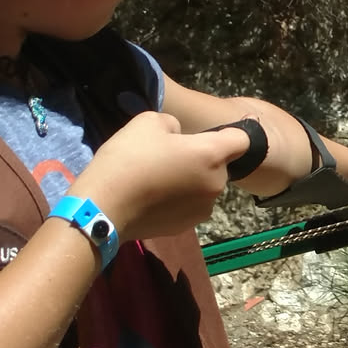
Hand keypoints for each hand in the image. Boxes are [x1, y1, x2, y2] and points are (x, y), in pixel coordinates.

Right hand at [66, 112, 253, 241]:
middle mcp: (216, 184)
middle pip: (219, 165)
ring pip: (204, 187)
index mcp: (212, 155)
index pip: (243, 141)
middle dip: (201, 159)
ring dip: (190, 181)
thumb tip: (178, 137)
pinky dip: (179, 201)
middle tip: (168, 157)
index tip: (207, 136)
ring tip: (158, 179)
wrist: (104, 206)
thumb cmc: (129, 159)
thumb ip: (173, 125)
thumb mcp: (148, 121)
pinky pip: (190, 205)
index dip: (229, 134)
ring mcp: (203, 209)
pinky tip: (154, 198)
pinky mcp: (187, 226)